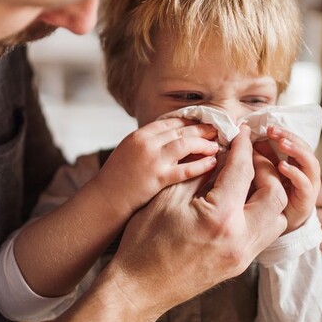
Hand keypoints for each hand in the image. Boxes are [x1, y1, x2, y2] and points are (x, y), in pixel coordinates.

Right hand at [91, 118, 218, 215]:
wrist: (103, 200)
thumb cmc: (116, 180)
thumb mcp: (128, 152)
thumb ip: (149, 144)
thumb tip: (172, 140)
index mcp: (139, 135)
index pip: (170, 121)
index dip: (190, 121)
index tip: (203, 123)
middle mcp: (145, 143)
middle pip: (181, 129)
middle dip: (202, 129)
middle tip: (217, 131)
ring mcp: (151, 159)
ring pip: (185, 144)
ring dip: (204, 144)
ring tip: (217, 146)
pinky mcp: (157, 178)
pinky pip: (185, 169)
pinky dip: (201, 165)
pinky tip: (212, 164)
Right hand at [105, 126, 287, 319]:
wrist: (139, 287)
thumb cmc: (145, 242)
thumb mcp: (167, 198)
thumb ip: (198, 173)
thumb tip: (218, 154)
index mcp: (220, 218)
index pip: (243, 172)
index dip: (242, 147)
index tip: (240, 133)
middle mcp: (239, 239)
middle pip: (274, 194)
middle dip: (265, 169)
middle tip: (248, 155)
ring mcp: (242, 256)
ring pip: (276, 217)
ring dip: (268, 193)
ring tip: (249, 178)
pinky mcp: (239, 265)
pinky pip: (264, 234)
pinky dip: (261, 212)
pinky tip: (241, 201)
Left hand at [259, 125, 320, 232]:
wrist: (263, 229)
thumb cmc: (258, 197)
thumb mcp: (257, 172)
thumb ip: (258, 156)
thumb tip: (247, 135)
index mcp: (294, 165)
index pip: (297, 143)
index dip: (286, 133)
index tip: (269, 127)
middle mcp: (305, 175)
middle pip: (306, 150)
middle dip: (292, 138)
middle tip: (274, 131)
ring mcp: (307, 188)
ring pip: (311, 165)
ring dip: (297, 151)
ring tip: (282, 143)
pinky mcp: (305, 203)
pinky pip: (306, 186)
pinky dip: (295, 173)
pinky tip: (282, 166)